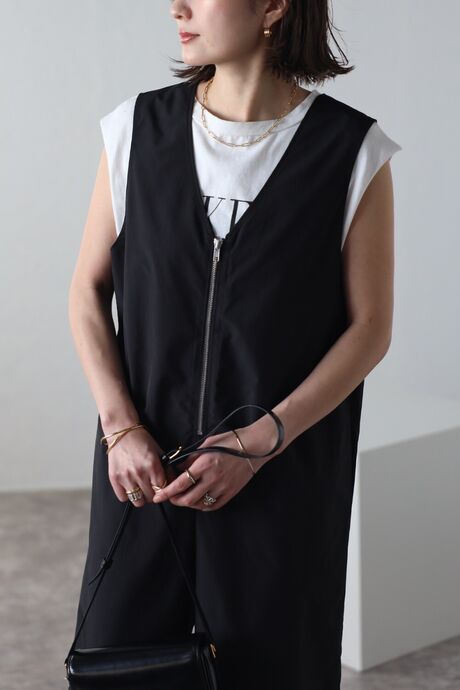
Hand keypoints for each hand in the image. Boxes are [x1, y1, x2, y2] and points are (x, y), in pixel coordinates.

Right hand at [106, 426, 175, 506]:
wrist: (122, 431)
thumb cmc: (141, 440)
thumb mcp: (159, 451)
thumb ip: (166, 468)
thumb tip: (173, 482)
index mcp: (153, 466)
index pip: (162, 490)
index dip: (163, 490)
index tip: (161, 488)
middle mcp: (140, 473)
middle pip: (151, 498)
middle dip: (153, 494)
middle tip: (151, 487)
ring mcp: (126, 477)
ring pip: (138, 501)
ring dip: (141, 497)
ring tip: (141, 489)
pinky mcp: (114, 479)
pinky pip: (123, 498)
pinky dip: (127, 495)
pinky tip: (130, 487)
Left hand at [153, 415, 279, 510]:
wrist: (255, 447)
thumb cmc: (231, 441)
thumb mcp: (207, 444)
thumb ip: (192, 457)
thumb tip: (179, 467)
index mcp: (205, 464)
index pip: (180, 483)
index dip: (167, 492)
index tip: (158, 496)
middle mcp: (212, 478)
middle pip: (187, 498)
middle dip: (175, 500)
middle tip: (170, 497)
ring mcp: (222, 488)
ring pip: (199, 504)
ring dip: (188, 503)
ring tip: (184, 497)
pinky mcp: (230, 493)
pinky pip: (213, 505)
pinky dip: (202, 505)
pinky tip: (199, 500)